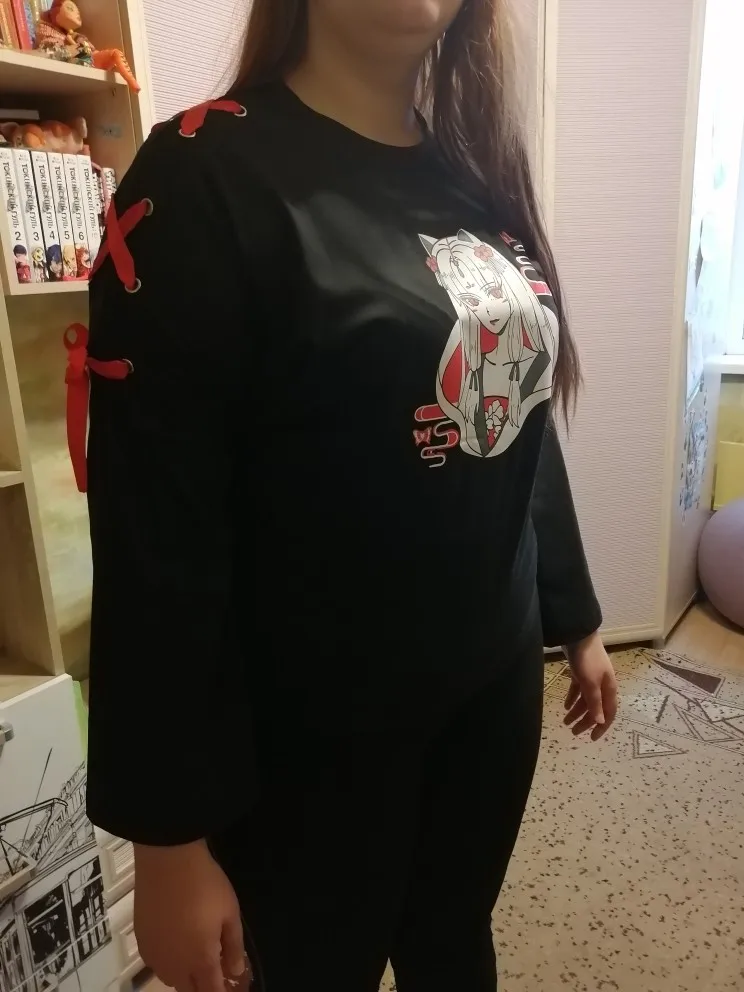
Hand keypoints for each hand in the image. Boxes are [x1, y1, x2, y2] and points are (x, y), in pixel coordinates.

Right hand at [134, 839, 250, 990]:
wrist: (168, 860)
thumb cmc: (205, 884)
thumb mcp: (230, 912)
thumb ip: (233, 946)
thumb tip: (235, 972)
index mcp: (201, 959)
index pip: (212, 991)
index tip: (230, 986)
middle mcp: (175, 965)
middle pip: (189, 991)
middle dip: (203, 987)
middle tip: (215, 970)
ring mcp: (154, 955)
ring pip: (171, 980)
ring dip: (185, 976)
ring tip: (195, 954)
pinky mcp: (141, 941)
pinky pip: (156, 964)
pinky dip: (168, 962)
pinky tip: (175, 942)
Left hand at [563, 632, 617, 740]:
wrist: (578, 634)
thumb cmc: (587, 659)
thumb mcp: (590, 682)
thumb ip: (595, 702)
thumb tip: (600, 722)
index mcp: (609, 688)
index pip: (609, 713)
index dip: (602, 727)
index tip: (592, 738)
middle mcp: (602, 684)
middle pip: (595, 708)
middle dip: (585, 721)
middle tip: (573, 732)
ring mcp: (591, 678)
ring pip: (585, 700)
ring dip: (576, 711)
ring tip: (565, 722)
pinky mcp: (580, 671)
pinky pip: (578, 690)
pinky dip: (572, 698)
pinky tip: (565, 706)